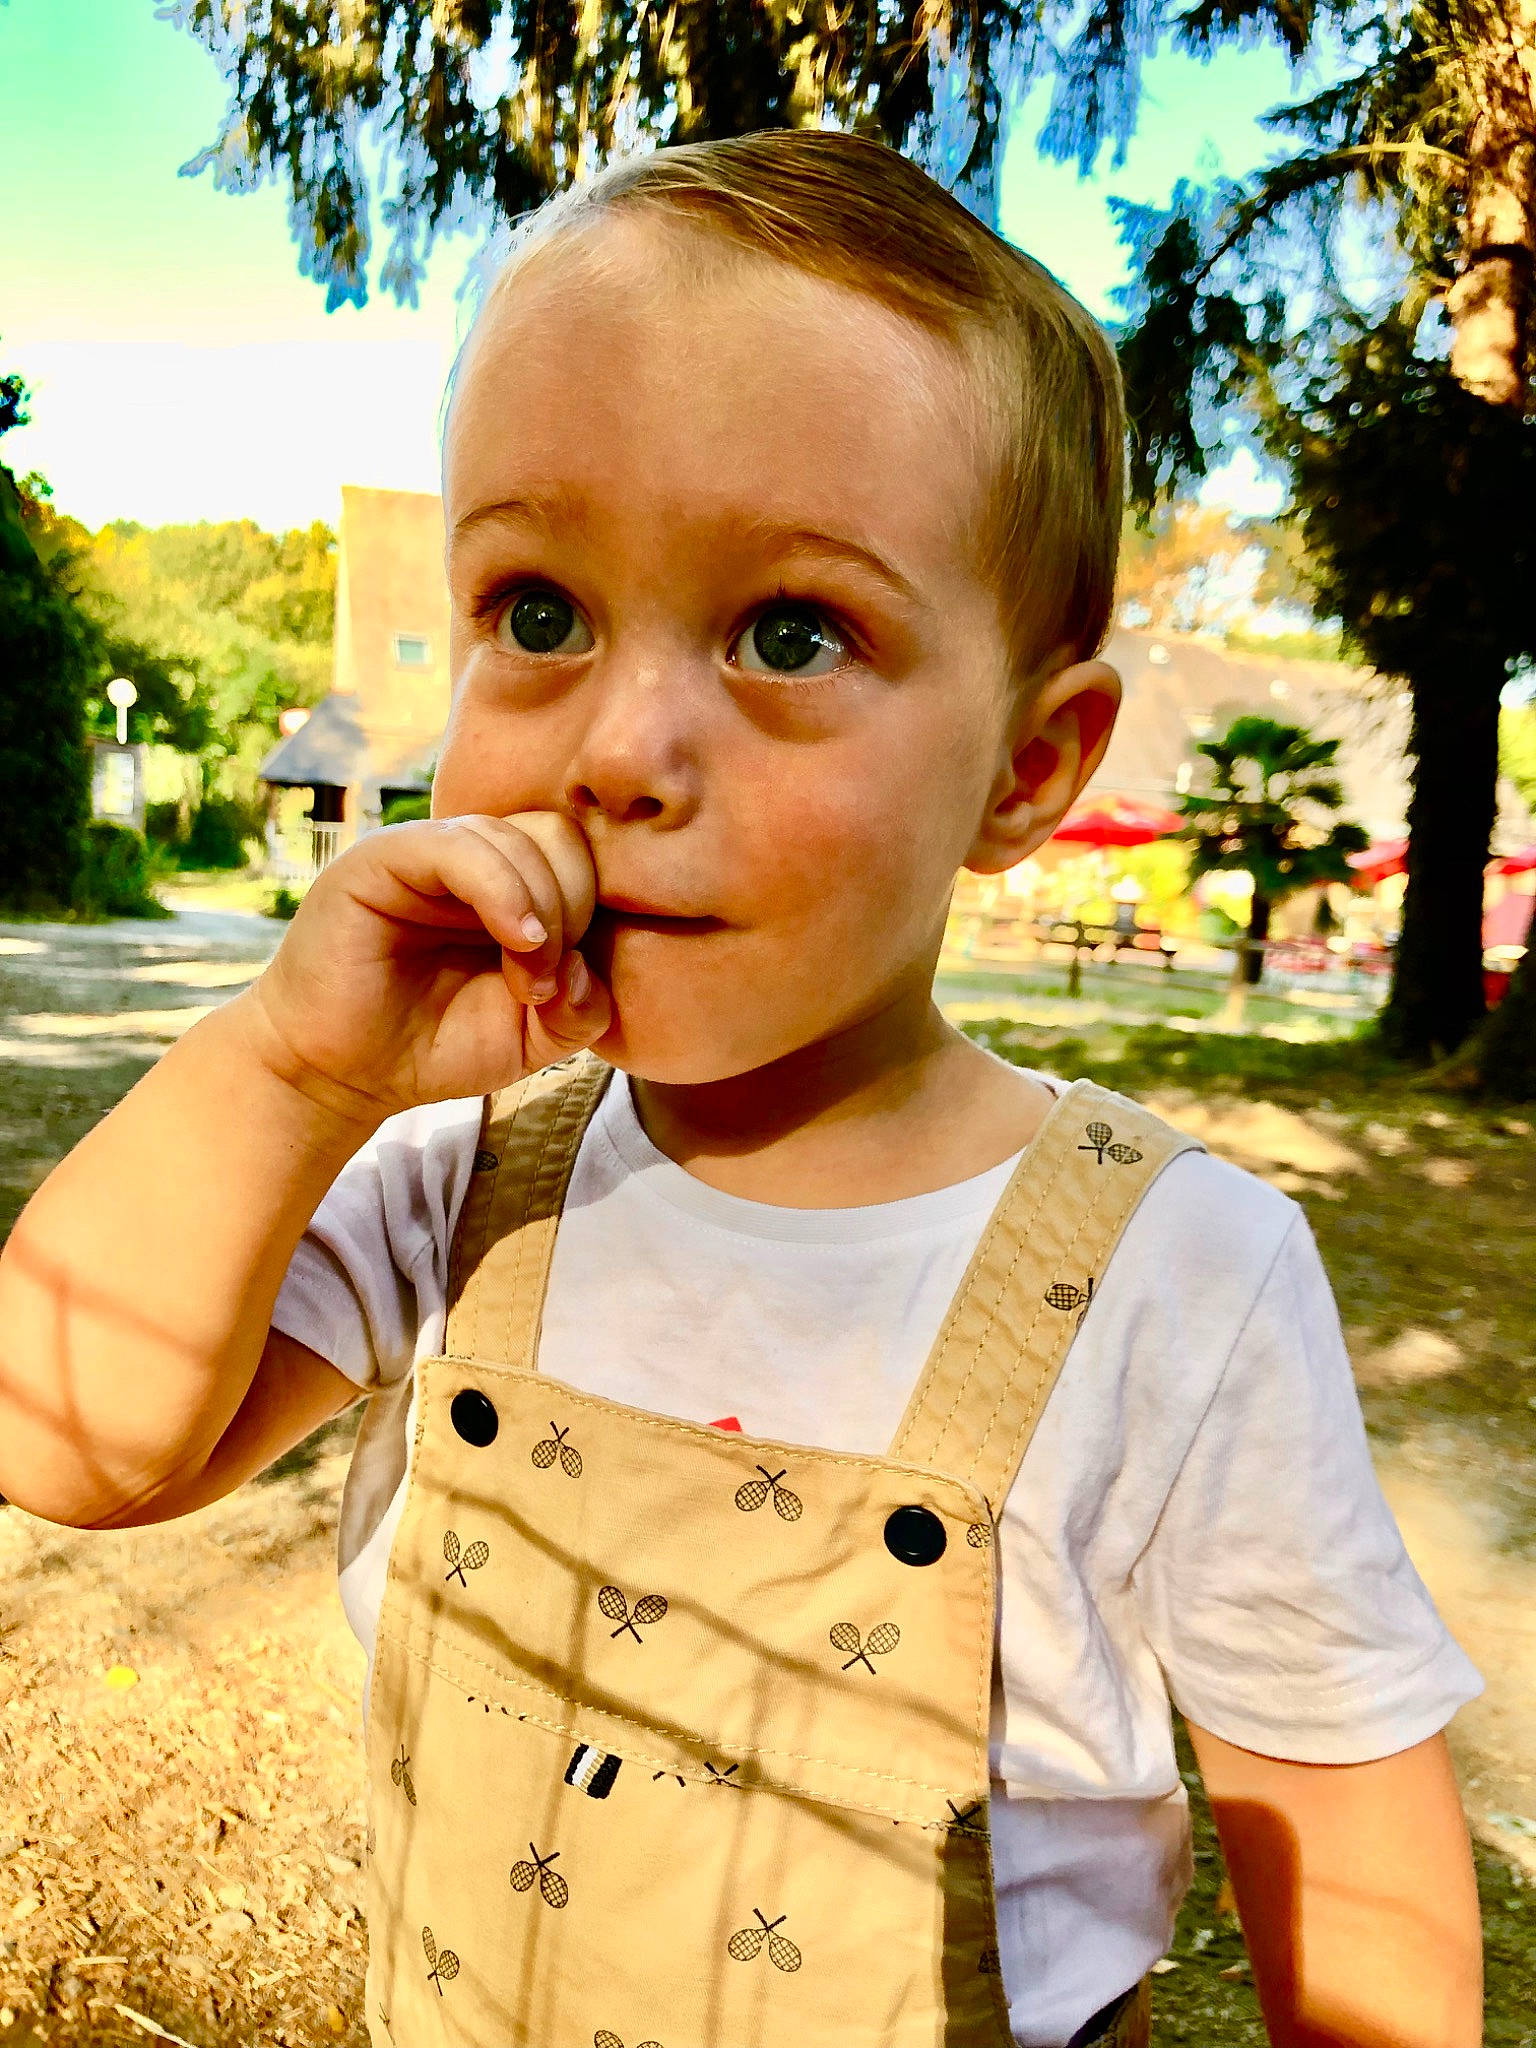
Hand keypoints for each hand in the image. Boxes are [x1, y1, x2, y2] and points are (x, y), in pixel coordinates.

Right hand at [247, 811, 611, 1121]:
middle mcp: (473, 858)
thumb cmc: (433, 1047)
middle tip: (543, 986)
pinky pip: (460, 846)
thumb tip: (589, 964)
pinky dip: (504, 891)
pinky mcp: (382, 858)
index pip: (580, 858)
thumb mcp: (531, 1040)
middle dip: (573, 912)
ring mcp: (428, 853)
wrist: (341, 1072)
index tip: (564, 989)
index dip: (592, 917)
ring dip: (544, 913)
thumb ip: (581, 1011)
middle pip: (559, 837)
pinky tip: (516, 943)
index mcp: (511, 885)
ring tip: (526, 984)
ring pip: (518, 838)